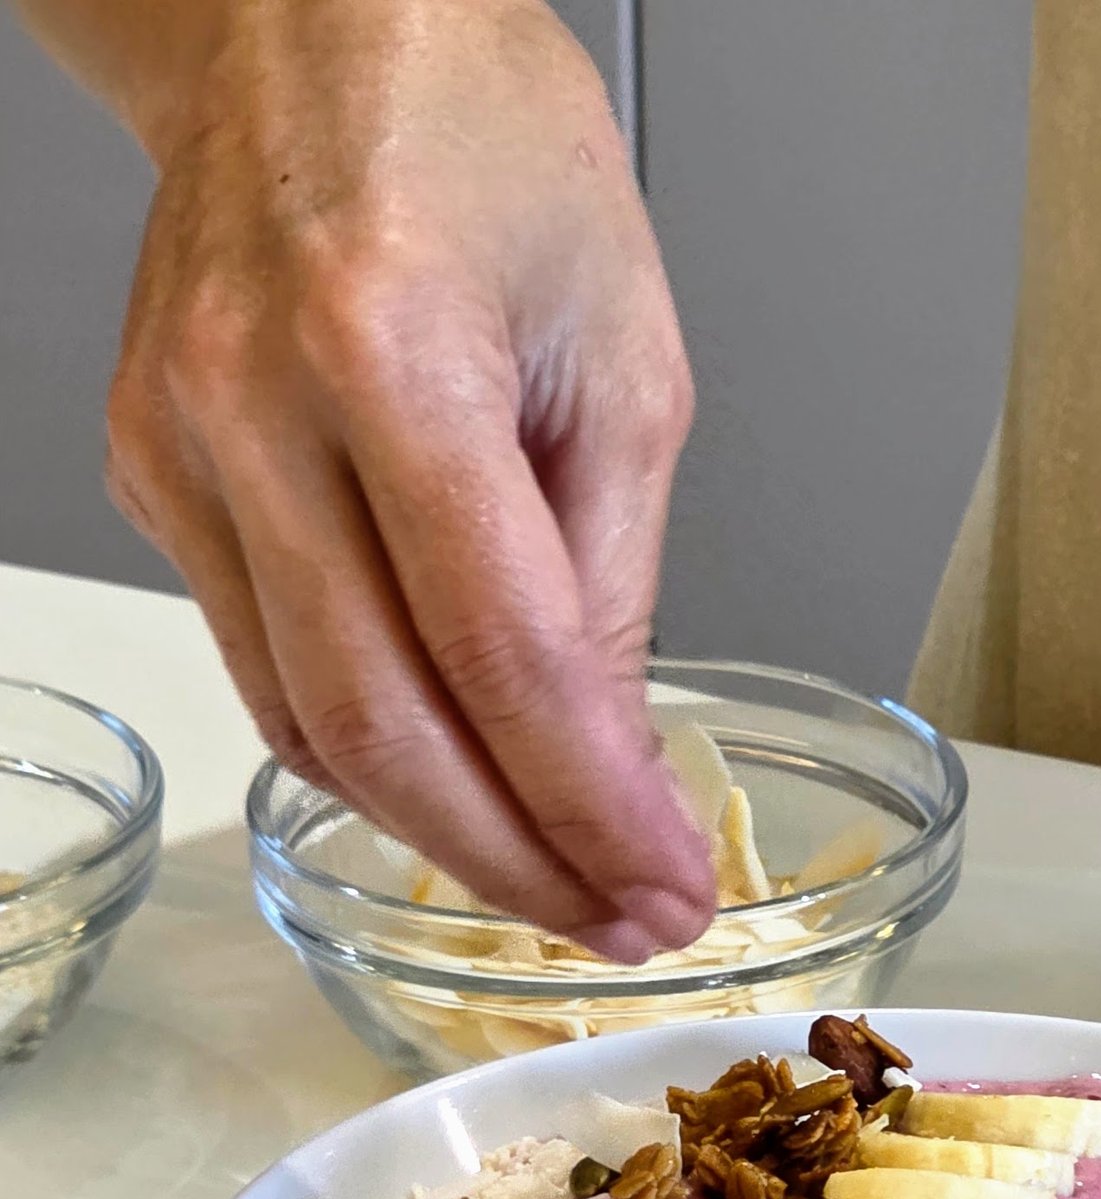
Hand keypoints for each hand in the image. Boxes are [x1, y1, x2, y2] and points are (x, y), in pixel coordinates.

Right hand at [106, 0, 713, 958]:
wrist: (314, 34)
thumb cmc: (487, 143)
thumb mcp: (621, 360)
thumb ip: (608, 579)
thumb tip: (606, 759)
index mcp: (391, 346)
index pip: (506, 656)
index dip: (591, 808)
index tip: (661, 891)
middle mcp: (256, 404)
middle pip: (388, 726)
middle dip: (517, 861)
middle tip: (615, 922)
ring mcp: (181, 447)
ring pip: (309, 727)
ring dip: (441, 830)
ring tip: (553, 873)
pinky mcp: (153, 476)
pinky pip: (265, 668)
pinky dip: (365, 749)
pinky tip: (448, 778)